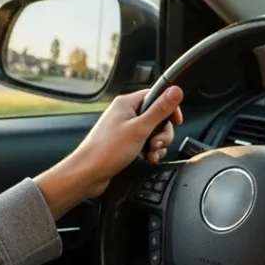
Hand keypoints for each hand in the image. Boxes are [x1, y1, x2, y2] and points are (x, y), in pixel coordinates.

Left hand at [34, 87, 183, 218]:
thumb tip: (176, 90)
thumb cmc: (106, 151)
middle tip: (156, 143)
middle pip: (157, 116)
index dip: (169, 108)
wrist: (87, 174)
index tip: (176, 121)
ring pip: (153, 132)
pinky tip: (148, 159)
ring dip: (157, 145)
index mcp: (126, 103)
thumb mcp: (140, 129)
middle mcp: (125, 113)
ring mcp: (124, 129)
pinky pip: (145, 143)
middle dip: (162, 133)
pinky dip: (150, 151)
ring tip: (151, 154)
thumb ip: (160, 110)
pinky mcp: (124, 143)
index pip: (156, 95)